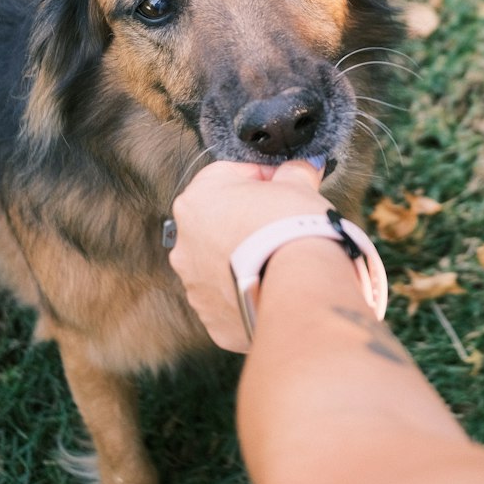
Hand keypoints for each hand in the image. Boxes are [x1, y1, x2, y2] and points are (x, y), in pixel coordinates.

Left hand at [169, 160, 328, 351]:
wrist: (298, 287)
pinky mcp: (210, 314)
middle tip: (280, 222)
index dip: (261, 178)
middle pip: (219, 220)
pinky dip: (246, 288)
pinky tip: (271, 283)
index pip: (228, 175)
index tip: (282, 186)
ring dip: (243, 256)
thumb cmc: (290, 230)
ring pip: (220, 260)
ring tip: (277, 257)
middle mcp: (185, 241)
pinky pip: (228, 295)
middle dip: (248, 219)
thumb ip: (294, 171)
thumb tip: (299, 168)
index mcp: (198, 199)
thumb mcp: (297, 184)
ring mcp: (194, 282)